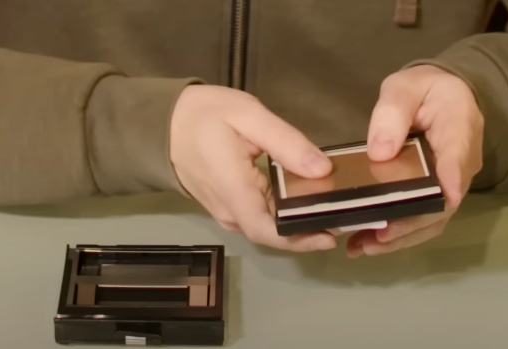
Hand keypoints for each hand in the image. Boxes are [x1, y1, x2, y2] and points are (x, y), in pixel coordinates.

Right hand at [170, 85, 336, 251]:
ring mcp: (226, 211)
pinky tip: (301, 200)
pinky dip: (281, 214)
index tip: (331, 235)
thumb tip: (322, 170)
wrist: (166, 122)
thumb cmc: (204, 115)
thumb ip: (286, 142)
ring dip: (295, 224)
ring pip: (265, 227)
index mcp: (234, 190)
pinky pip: (257, 216)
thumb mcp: (248, 116)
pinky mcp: (227, 205)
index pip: (268, 231)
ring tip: (328, 210)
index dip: (300, 239)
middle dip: (307, 230)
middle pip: (271, 233)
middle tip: (342, 216)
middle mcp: (229, 210)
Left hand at [347, 65, 483, 257]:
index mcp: (459, 131)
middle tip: (373, 237)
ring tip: (362, 248)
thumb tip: (380, 153)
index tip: (423, 206)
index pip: (457, 163)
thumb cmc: (426, 89)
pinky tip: (367, 242)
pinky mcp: (434, 195)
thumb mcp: (406, 87)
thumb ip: (393, 112)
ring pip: (431, 220)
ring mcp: (449, 185)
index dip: (444, 187)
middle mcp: (460, 166)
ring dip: (398, 238)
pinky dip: (396, 235)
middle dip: (408, 225)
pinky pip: (420, 220)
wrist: (443, 96)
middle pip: (442, 205)